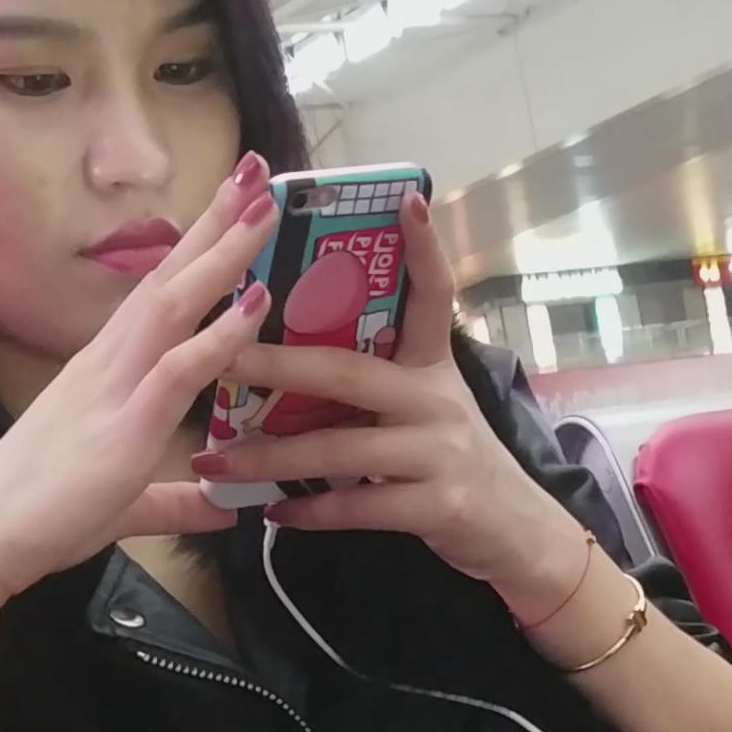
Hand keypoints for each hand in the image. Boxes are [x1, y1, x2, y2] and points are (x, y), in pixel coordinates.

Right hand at [0, 157, 281, 610]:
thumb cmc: (38, 518)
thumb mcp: (122, 506)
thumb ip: (172, 501)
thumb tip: (215, 505)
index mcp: (104, 374)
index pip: (158, 297)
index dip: (197, 250)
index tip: (234, 206)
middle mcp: (106, 365)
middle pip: (168, 279)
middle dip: (215, 224)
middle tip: (257, 170)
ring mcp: (113, 388)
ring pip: (174, 304)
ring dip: (222, 254)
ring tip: (263, 206)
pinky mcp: (122, 426)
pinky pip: (177, 368)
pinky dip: (218, 334)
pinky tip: (254, 304)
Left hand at [192, 192, 583, 607]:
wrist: (516, 533)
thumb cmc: (455, 464)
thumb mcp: (431, 408)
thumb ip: (379, 381)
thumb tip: (298, 357)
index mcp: (433, 366)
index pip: (432, 296)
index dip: (424, 248)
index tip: (405, 199)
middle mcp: (437, 400)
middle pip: (347, 372)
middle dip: (275, 366)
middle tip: (220, 358)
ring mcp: (440, 452)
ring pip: (338, 447)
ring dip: (270, 459)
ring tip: (215, 461)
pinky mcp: (438, 505)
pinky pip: (359, 505)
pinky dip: (310, 513)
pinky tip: (272, 514)